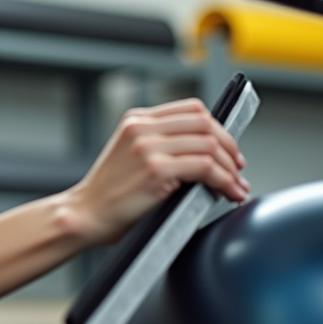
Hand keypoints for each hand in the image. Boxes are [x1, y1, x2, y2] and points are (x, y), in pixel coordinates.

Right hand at [67, 98, 248, 244]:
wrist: (85, 215)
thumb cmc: (108, 194)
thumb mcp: (130, 156)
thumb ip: (160, 144)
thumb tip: (205, 152)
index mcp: (136, 120)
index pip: (192, 109)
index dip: (218, 127)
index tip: (228, 147)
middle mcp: (142, 128)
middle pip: (205, 122)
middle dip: (230, 146)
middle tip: (237, 167)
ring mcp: (148, 147)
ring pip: (209, 145)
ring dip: (230, 168)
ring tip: (235, 185)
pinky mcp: (156, 170)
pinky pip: (205, 168)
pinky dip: (224, 181)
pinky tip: (227, 191)